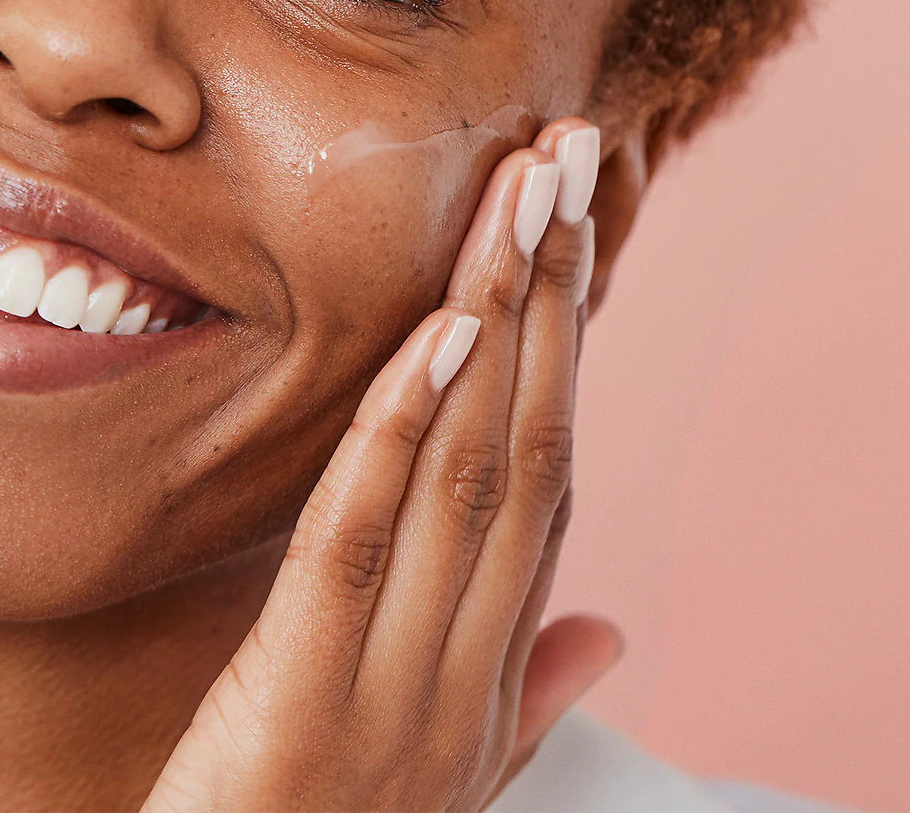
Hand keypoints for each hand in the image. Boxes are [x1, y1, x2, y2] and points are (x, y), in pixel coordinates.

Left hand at [145, 122, 620, 812]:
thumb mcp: (434, 775)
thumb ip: (521, 698)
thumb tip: (609, 633)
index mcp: (488, 676)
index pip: (549, 478)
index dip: (570, 344)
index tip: (575, 228)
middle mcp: (465, 675)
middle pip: (527, 446)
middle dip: (553, 292)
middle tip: (569, 159)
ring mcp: (394, 696)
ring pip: (466, 474)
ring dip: (501, 322)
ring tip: (524, 199)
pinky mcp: (299, 711)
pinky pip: (359, 544)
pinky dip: (402, 432)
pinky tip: (438, 334)